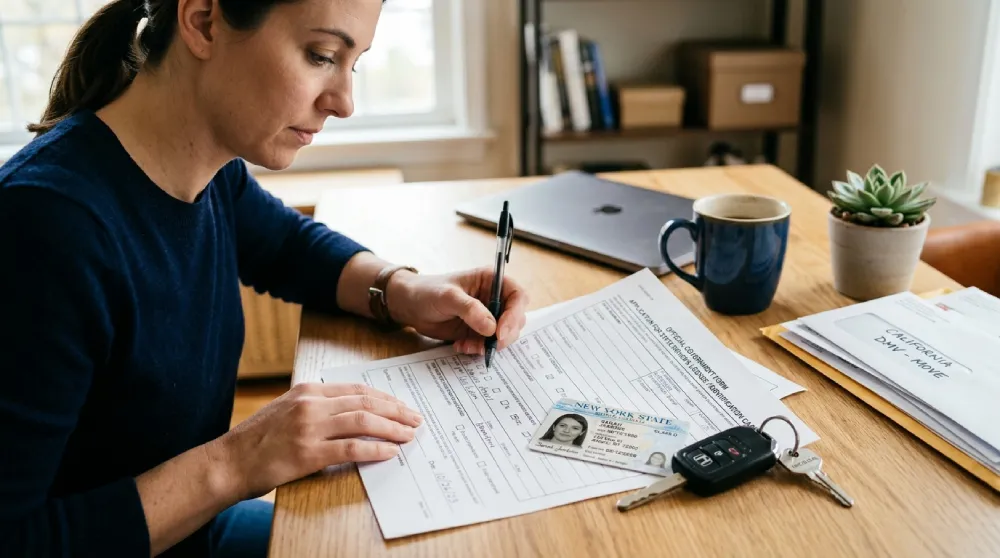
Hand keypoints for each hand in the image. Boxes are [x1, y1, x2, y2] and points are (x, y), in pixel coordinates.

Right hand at [217, 382, 422, 499]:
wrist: (228, 462)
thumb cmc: (257, 439)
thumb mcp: (287, 410)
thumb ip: (316, 406)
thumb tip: (353, 412)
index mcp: (308, 390)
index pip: (357, 389)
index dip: (385, 397)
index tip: (402, 406)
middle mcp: (311, 403)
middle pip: (365, 401)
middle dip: (396, 410)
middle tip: (415, 419)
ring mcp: (309, 427)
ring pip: (363, 421)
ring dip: (392, 428)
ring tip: (408, 435)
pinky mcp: (307, 453)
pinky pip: (351, 448)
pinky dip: (374, 449)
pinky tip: (389, 452)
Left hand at [387, 267, 529, 354]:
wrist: (410, 306)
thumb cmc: (428, 292)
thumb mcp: (448, 296)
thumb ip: (470, 309)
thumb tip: (491, 328)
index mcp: (492, 281)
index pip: (518, 296)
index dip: (514, 315)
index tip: (501, 332)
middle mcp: (494, 298)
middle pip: (516, 319)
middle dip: (504, 335)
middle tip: (489, 346)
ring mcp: (488, 316)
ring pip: (504, 335)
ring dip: (490, 345)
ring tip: (468, 346)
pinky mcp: (479, 331)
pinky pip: (488, 344)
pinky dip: (478, 349)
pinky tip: (461, 346)